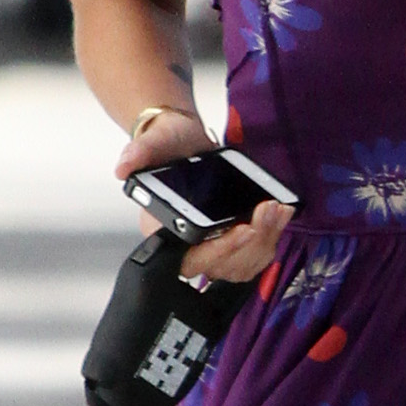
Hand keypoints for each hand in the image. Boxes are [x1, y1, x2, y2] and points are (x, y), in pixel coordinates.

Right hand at [113, 107, 291, 282]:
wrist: (184, 139)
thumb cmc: (165, 145)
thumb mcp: (152, 142)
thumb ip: (138, 153)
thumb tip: (124, 167)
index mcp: (164, 230)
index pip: (190, 259)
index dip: (218, 252)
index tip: (242, 230)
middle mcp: (187, 244)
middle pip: (224, 266)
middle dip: (252, 242)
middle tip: (267, 211)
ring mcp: (212, 244)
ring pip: (243, 264)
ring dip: (266, 240)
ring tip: (277, 210)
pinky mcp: (232, 237)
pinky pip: (255, 253)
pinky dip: (272, 236)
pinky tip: (281, 214)